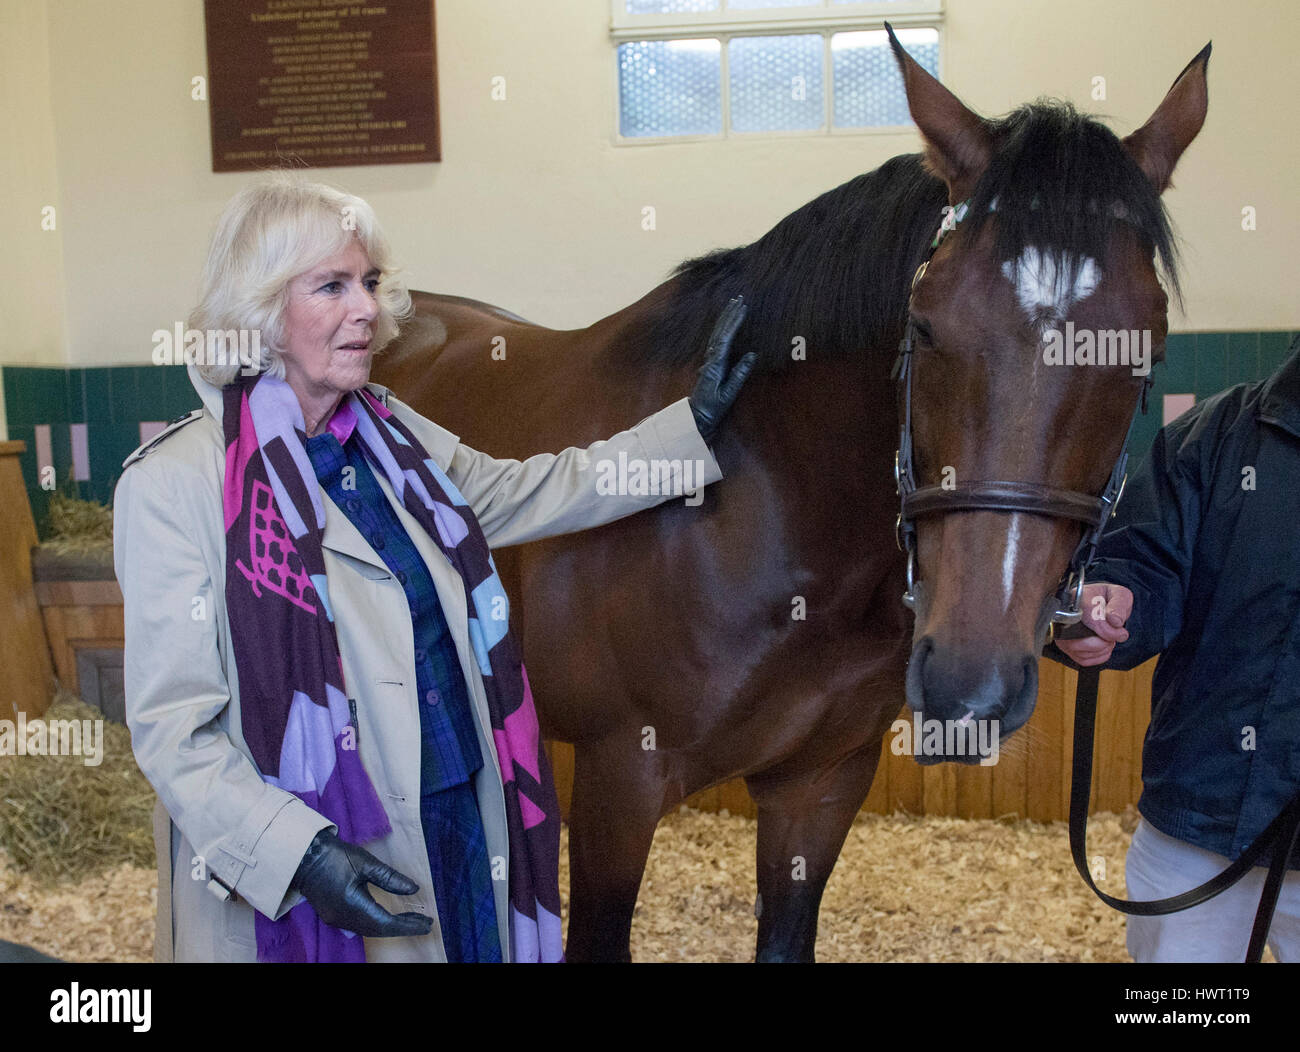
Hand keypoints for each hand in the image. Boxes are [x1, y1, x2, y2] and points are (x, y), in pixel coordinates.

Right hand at [290, 829, 432, 937]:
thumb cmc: (335, 856)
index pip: (386, 923)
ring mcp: (336, 919)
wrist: (303, 856)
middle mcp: (344, 918)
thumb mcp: (366, 862)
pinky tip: (390, 917)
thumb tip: (414, 889)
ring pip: (370, 930)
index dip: (408, 925)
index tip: (427, 923)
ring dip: (392, 927)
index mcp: (352, 905)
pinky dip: (378, 924)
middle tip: (425, 923)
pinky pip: (360, 926)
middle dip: (404, 928)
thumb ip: (391, 878)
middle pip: (379, 930)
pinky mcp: (333, 916)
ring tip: (413, 920)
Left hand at [688, 296, 755, 443]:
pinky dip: (723, 328)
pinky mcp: (710, 363)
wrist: (697, 416)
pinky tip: (727, 322)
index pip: (726, 338)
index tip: (742, 307)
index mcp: (715, 364)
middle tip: (739, 298)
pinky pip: (717, 340)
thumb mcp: (728, 393)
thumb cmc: (713, 408)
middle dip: (729, 314)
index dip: (734, 321)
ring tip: (734, 305)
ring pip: (717, 333)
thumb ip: (739, 374)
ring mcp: (709, 359)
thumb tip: (753, 354)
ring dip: (725, 318)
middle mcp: (710, 358)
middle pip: (720, 331)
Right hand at [1055, 583, 1132, 666]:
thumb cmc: (1105, 598)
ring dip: (1103, 649)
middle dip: (1104, 643)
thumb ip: (1119, 605)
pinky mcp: (1066, 648)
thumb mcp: (1119, 594)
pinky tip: (1103, 645)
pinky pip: (1084, 660)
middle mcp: (1064, 618)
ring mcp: (1062, 635)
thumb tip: (1115, 621)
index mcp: (1077, 600)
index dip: (1109, 631)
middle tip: (1115, 635)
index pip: (1092, 621)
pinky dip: (1099, 656)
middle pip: (1081, 642)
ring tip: (1108, 637)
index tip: (1121, 632)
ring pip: (1083, 653)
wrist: (1095, 602)